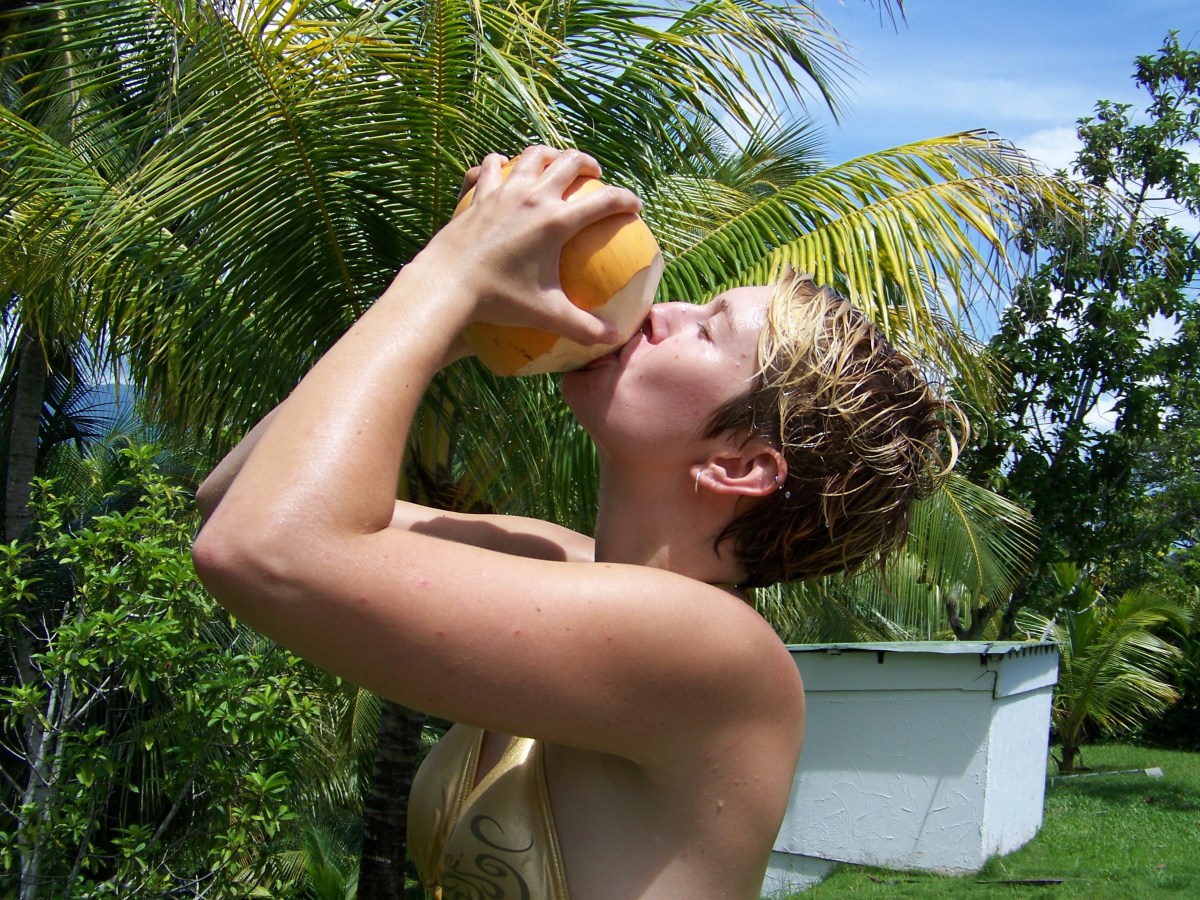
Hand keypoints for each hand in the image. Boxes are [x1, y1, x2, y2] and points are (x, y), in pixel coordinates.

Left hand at [423, 146, 641, 346]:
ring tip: (553, 164)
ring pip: (532, 155)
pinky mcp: (479, 194)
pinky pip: (490, 167)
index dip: (626, 200)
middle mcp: (534, 197)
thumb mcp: (546, 314)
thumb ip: (583, 327)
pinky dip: (498, 165)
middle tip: (594, 175)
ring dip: (548, 155)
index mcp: (557, 221)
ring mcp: (504, 191)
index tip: (634, 207)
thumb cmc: (499, 300)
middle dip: (588, 163)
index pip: (604, 201)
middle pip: (570, 162)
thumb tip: (613, 338)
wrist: (447, 284)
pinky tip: (501, 170)